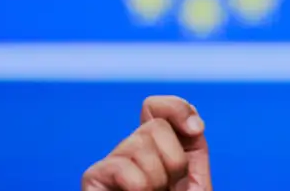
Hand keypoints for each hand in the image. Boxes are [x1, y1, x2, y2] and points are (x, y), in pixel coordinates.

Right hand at [82, 96, 211, 190]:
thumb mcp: (195, 183)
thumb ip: (192, 148)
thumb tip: (194, 124)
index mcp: (159, 149)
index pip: (157, 107)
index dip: (178, 108)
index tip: (196, 130)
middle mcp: (133, 151)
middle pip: (155, 126)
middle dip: (174, 161)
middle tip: (167, 190)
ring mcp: (112, 164)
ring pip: (140, 144)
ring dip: (157, 180)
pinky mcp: (93, 179)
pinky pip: (122, 167)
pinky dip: (138, 188)